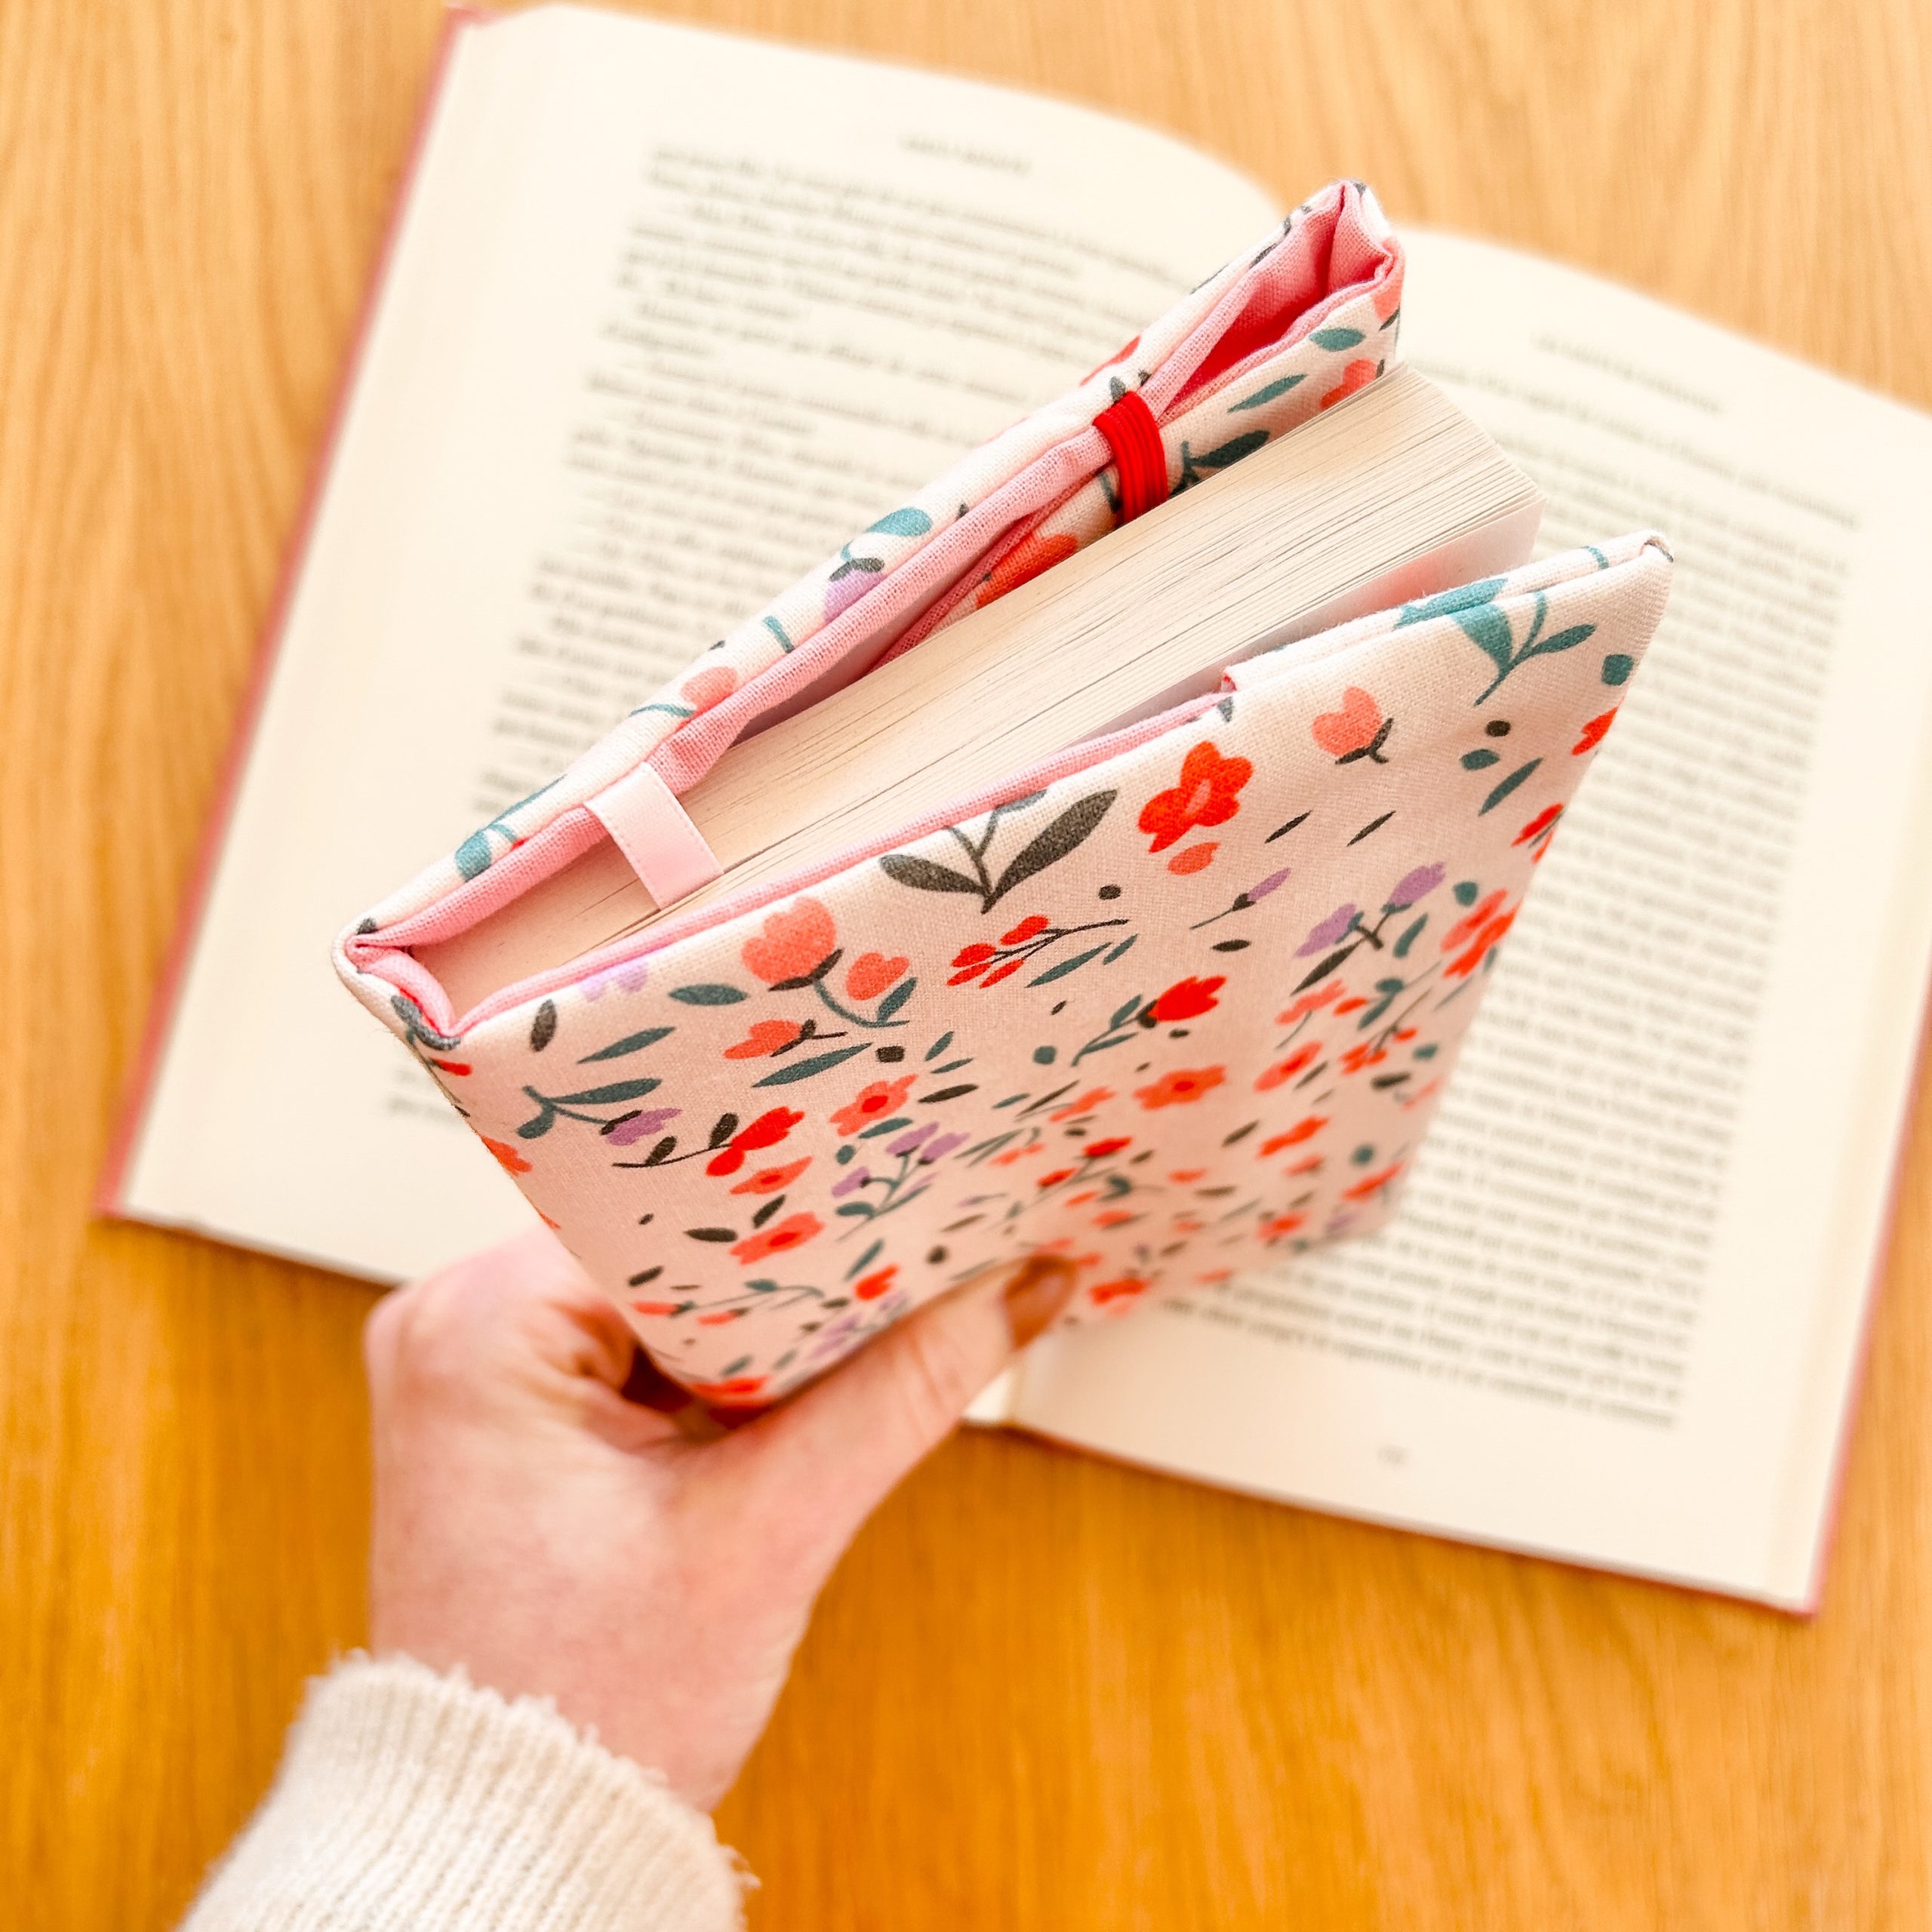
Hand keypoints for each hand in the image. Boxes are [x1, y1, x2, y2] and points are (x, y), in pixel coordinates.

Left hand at [363, 1228, 1074, 1808]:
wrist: (514, 1835)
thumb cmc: (591, 1709)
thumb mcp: (770, 1533)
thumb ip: (903, 1392)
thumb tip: (1022, 1286)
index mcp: (477, 1323)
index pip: (668, 1205)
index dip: (794, 1203)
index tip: (894, 1186)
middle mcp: (453, 1324)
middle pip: (664, 1242)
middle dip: (787, 1263)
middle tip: (906, 1243)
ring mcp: (473, 1372)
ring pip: (658, 1293)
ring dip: (756, 1319)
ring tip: (861, 1314)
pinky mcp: (506, 1416)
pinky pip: (632, 1346)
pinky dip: (714, 1363)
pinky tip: (794, 1380)